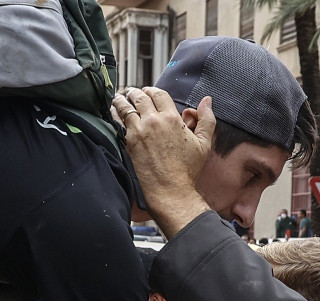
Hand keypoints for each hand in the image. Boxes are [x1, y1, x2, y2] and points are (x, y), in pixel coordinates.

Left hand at [112, 87, 211, 236]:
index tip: (147, 91)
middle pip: (140, 97)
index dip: (152, 90)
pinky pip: (117, 122)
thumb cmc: (187, 170)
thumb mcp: (204, 143)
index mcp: (172, 118)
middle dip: (135, 92)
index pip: (159, 94)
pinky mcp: (128, 142)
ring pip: (126, 107)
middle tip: (131, 92)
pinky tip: (112, 112)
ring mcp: (139, 131)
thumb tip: (207, 100)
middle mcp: (154, 121)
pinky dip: (114, 114)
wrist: (170, 189)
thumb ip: (206, 119)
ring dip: (121, 100)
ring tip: (119, 98)